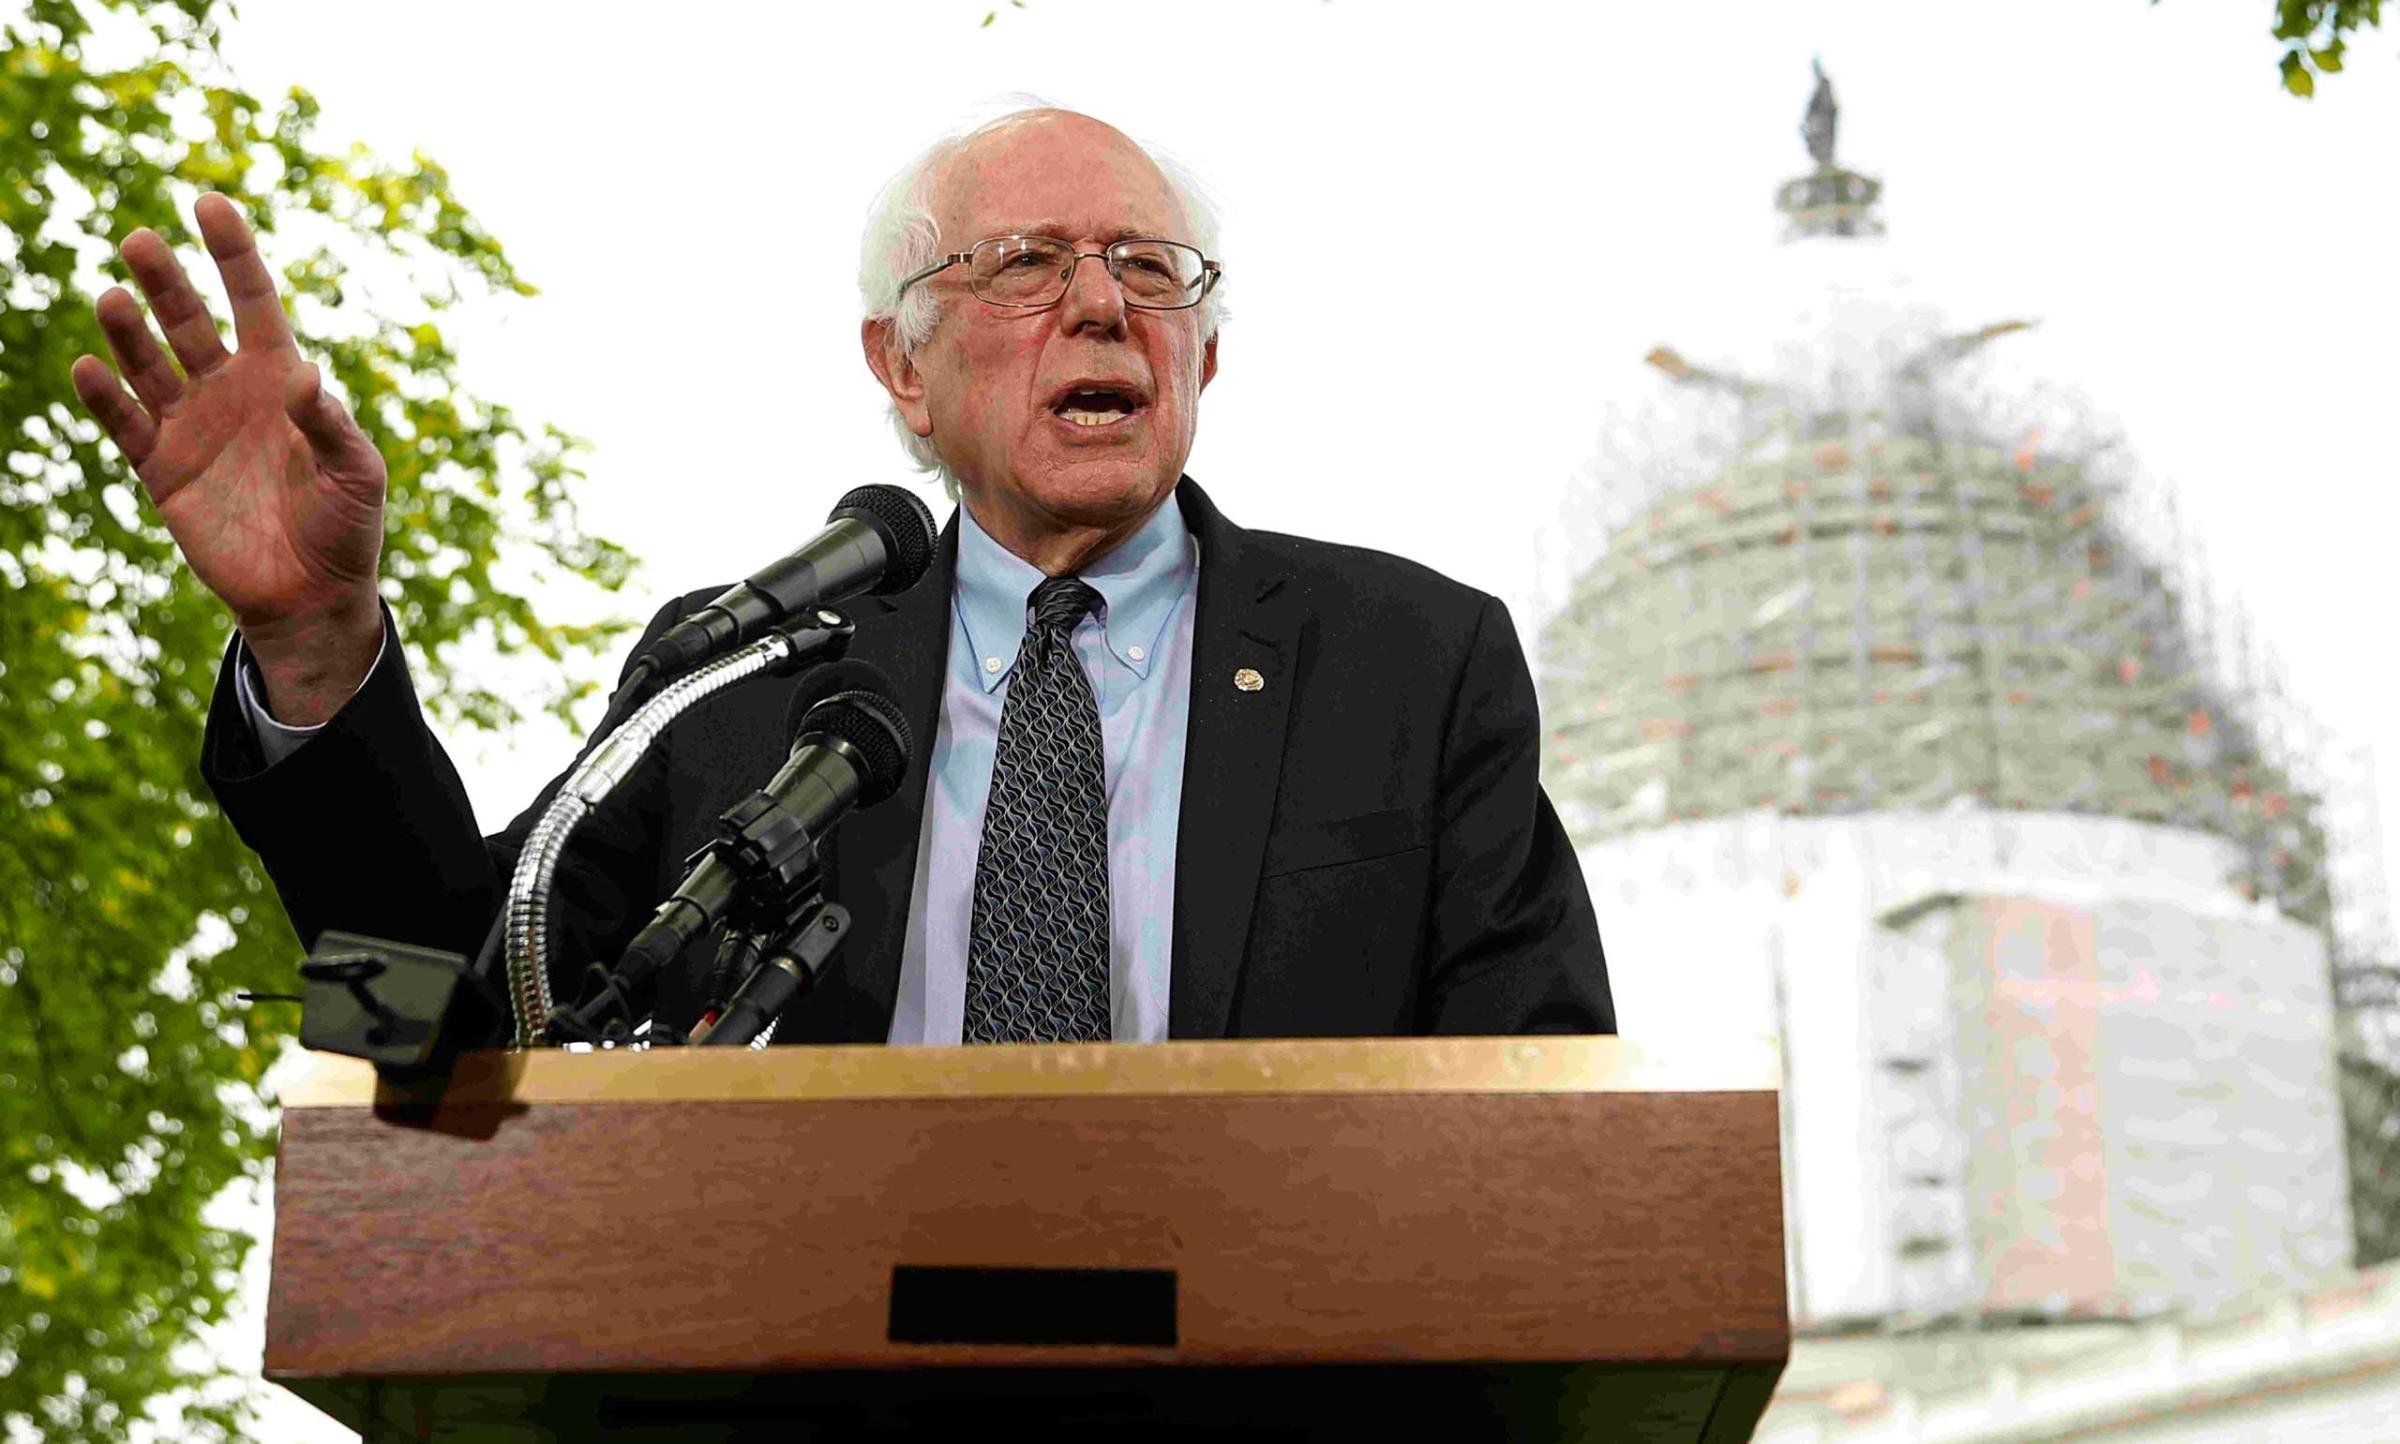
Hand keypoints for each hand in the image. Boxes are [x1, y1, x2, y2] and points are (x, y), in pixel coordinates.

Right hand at [69, 193, 387, 724]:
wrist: (312, 595)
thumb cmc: (347, 526)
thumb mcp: (357, 473)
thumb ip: (331, 425)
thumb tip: (302, 379)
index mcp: (281, 378)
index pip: (254, 300)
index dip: (233, 253)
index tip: (210, 203)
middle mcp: (230, 390)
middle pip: (190, 320)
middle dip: (167, 282)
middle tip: (139, 241)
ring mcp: (191, 425)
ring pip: (149, 363)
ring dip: (129, 330)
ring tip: (113, 297)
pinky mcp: (162, 469)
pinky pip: (125, 424)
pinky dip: (105, 396)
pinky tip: (91, 368)